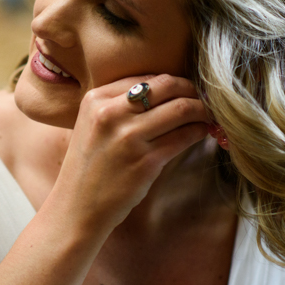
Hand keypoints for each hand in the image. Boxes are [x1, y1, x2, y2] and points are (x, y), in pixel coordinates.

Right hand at [52, 73, 212, 233]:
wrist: (77, 206)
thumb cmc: (89, 166)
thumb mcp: (92, 125)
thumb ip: (119, 105)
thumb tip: (166, 92)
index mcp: (96, 99)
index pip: (146, 78)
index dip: (172, 83)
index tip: (184, 91)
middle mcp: (111, 113)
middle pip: (166, 86)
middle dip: (191, 90)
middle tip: (202, 99)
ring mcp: (129, 137)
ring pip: (181, 109)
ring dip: (201, 110)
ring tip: (207, 116)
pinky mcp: (146, 161)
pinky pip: (184, 136)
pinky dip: (199, 131)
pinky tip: (201, 133)